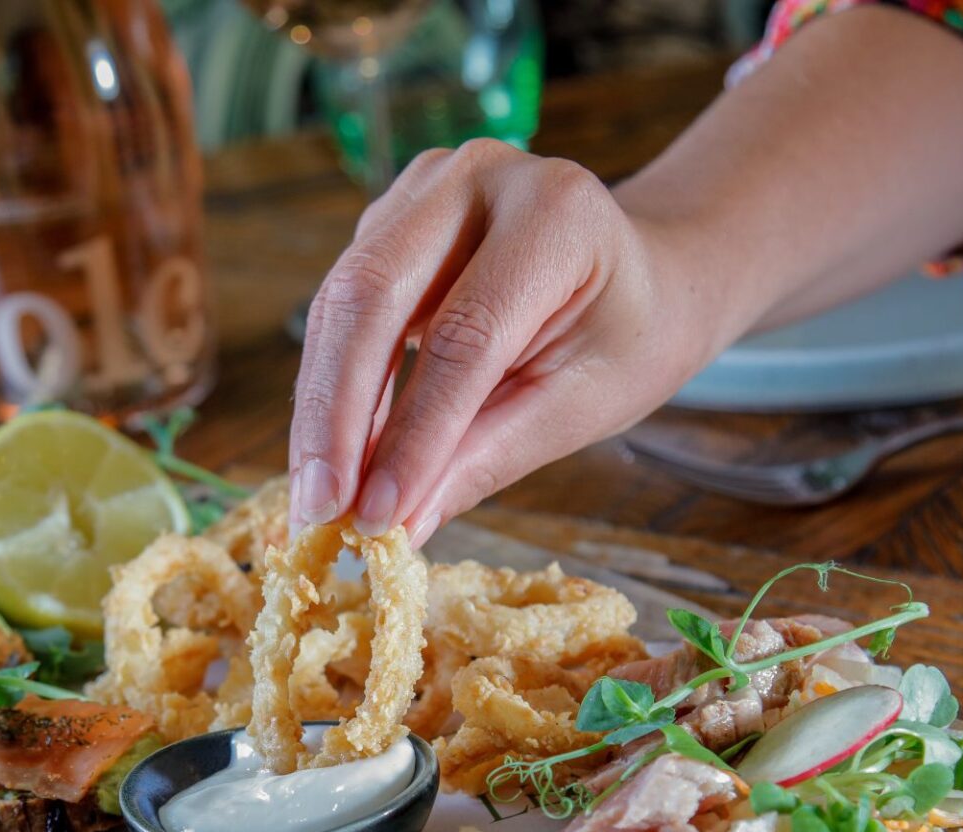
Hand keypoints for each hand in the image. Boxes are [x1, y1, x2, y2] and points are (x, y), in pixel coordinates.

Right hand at [287, 139, 724, 542]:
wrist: (645, 272)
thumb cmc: (627, 338)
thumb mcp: (580, 405)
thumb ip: (488, 456)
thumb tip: (400, 523)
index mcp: (557, 214)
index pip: (464, 335)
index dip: (414, 433)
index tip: (378, 515)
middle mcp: (480, 178)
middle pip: (372, 296)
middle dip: (334, 414)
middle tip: (320, 506)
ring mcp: (425, 188)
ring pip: (340, 302)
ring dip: (320, 407)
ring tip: (317, 494)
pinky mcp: (389, 217)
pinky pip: (340, 307)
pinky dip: (330, 386)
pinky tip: (329, 452)